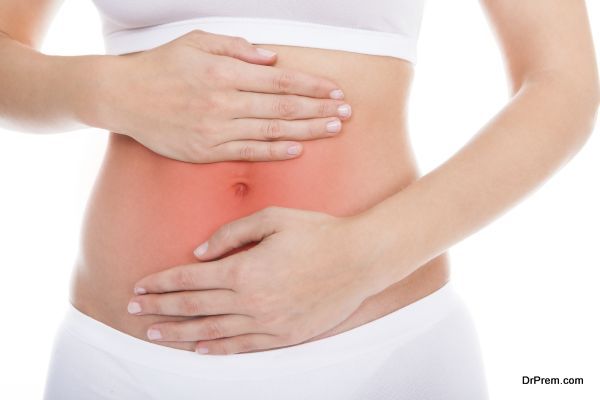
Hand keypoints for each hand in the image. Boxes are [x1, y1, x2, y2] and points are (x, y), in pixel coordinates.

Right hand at [94, 30, 350, 162]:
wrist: (123, 96)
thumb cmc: (161, 66)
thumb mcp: (196, 42)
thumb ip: (236, 48)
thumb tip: (271, 58)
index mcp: (225, 72)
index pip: (281, 81)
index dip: (311, 86)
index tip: (334, 90)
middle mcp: (225, 101)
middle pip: (283, 107)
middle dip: (319, 109)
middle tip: (347, 112)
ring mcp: (216, 129)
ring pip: (272, 131)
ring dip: (307, 130)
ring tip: (334, 129)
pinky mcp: (207, 151)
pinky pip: (248, 152)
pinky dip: (275, 152)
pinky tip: (298, 149)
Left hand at [128, 206, 376, 354]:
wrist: (360, 259)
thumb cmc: (318, 233)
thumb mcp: (273, 219)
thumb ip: (230, 235)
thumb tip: (198, 253)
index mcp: (246, 270)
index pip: (191, 280)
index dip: (162, 284)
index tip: (140, 287)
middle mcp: (252, 302)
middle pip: (195, 308)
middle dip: (161, 309)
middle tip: (135, 311)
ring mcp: (268, 324)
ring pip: (212, 332)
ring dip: (180, 333)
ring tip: (155, 334)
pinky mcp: (285, 337)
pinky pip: (243, 347)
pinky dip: (217, 349)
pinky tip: (198, 349)